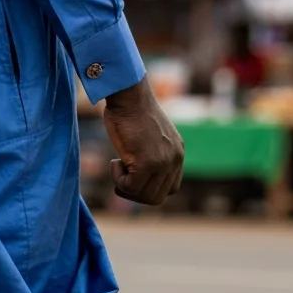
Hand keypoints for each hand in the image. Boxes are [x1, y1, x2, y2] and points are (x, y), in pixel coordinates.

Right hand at [103, 77, 184, 205]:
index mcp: (177, 152)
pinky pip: (130, 187)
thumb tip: (140, 176)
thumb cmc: (132, 110)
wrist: (128, 94)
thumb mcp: (151, 135)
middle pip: (158, 197)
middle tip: (122, 176)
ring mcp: (163, 162)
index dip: (150, 188)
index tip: (134, 176)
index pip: (171, 188)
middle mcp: (175, 159)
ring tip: (118, 165)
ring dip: (126, 187)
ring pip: (145, 197)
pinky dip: (118, 180)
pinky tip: (114, 161)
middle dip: (136, 193)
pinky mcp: (147, 163)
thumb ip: (153, 154)